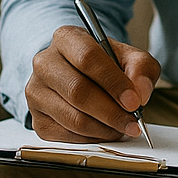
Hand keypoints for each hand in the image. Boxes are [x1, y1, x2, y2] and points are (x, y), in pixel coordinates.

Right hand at [26, 24, 160, 142]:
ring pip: (72, 118)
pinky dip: (92, 139)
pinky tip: (105, 132)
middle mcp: (44, 63)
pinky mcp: (37, 118)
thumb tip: (140, 92)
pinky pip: (66, 136)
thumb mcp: (128, 57)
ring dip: (104, 129)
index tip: (134, 101)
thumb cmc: (104, 65)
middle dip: (111, 112)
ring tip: (123, 128)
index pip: (88, 58)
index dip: (113, 83)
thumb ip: (141, 68)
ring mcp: (36, 92)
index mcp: (66, 38)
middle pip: (78, 92)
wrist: (79, 76)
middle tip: (133, 122)